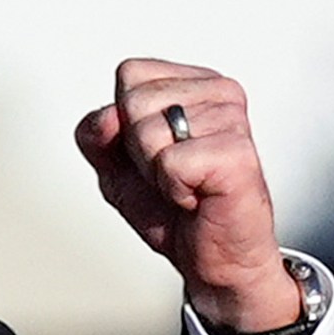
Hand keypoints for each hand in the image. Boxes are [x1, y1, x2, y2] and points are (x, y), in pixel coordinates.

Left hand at [75, 59, 298, 332]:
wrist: (212, 260)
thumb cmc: (172, 210)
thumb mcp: (114, 168)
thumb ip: (96, 135)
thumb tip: (108, 117)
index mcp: (194, 84)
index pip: (130, 74)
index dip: (124, 123)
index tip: (156, 153)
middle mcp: (219, 92)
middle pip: (134, 100)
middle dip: (137, 150)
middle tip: (171, 175)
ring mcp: (232, 118)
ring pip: (148, 130)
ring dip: (156, 173)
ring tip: (187, 186)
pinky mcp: (237, 152)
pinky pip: (169, 162)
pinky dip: (173, 190)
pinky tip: (198, 197)